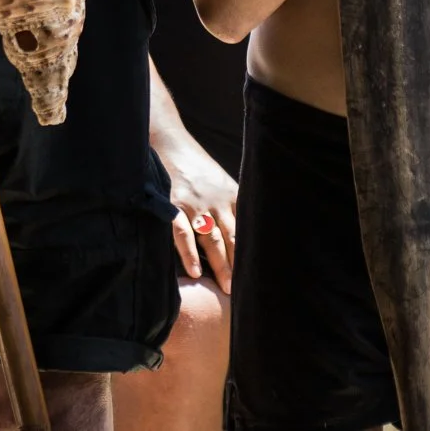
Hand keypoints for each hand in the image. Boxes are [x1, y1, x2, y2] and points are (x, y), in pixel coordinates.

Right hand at [159, 134, 238, 293]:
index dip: (253, 252)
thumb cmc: (196, 165)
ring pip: (212, 240)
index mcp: (232, 195)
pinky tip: (194, 272)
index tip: (260, 273)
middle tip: (247, 290)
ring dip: (221, 266)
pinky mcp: (174, 204)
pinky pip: (182, 233)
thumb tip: (244, 233)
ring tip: (227, 288)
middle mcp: (217, 201)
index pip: (247, 229)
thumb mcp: (220, 180)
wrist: (169, 141)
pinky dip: (189, 254)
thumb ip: (231, 204)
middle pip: (234, 238)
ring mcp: (195, 203)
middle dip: (241, 265)